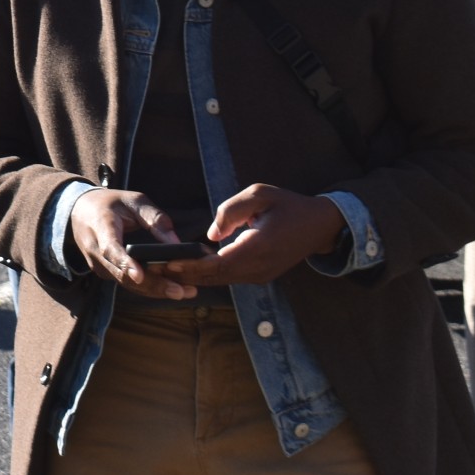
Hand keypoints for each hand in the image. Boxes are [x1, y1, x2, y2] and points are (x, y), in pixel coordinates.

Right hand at [67, 186, 197, 299]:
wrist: (79, 211)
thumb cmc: (110, 203)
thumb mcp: (133, 200)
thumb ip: (154, 218)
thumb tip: (176, 242)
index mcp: (101, 226)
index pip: (110, 249)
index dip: (125, 263)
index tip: (139, 276)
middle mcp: (95, 251)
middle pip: (123, 275)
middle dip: (154, 285)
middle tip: (182, 290)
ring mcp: (98, 265)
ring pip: (127, 284)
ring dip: (156, 290)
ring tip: (186, 292)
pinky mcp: (105, 273)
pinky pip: (127, 283)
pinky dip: (149, 287)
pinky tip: (172, 287)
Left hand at [161, 185, 348, 287]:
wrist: (319, 226)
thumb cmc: (287, 204)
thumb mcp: (259, 194)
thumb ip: (232, 211)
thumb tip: (210, 234)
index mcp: (258, 247)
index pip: (217, 263)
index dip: (190, 265)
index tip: (166, 262)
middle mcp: (259, 267)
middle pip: (215, 277)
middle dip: (185, 274)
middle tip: (155, 269)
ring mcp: (261, 275)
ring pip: (221, 280)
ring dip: (194, 277)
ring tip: (164, 270)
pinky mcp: (261, 276)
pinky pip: (230, 278)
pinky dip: (209, 275)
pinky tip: (188, 268)